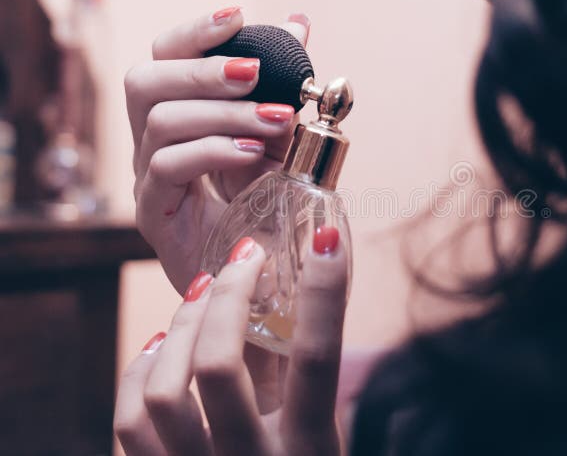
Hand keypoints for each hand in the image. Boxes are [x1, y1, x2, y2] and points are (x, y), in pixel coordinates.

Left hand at [114, 227, 346, 455]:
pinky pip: (130, 421)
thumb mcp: (317, 440)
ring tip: (202, 293)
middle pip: (218, 366)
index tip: (328, 240)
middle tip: (243, 257)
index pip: (317, 362)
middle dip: (227, 295)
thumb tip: (293, 298)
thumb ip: (300, 380)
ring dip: (181, 327)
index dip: (325, 295)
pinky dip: (141, 370)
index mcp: (307, 454)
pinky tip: (161, 343)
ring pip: (162, 390)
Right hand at [125, 7, 310, 292]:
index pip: (165, 57)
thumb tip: (298, 24)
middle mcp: (152, 141)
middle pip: (145, 81)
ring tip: (273, 119)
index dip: (194, 33)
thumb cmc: (263, 201)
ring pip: (159, 121)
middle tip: (254, 72)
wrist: (257, 272)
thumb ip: (282, 85)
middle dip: (203, 69)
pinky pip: (168, 166)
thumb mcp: (281, 136)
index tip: (237, 16)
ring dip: (223, 112)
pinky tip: (252, 153)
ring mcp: (148, 177)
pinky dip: (213, 150)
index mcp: (178, 114)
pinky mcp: (154, 213)